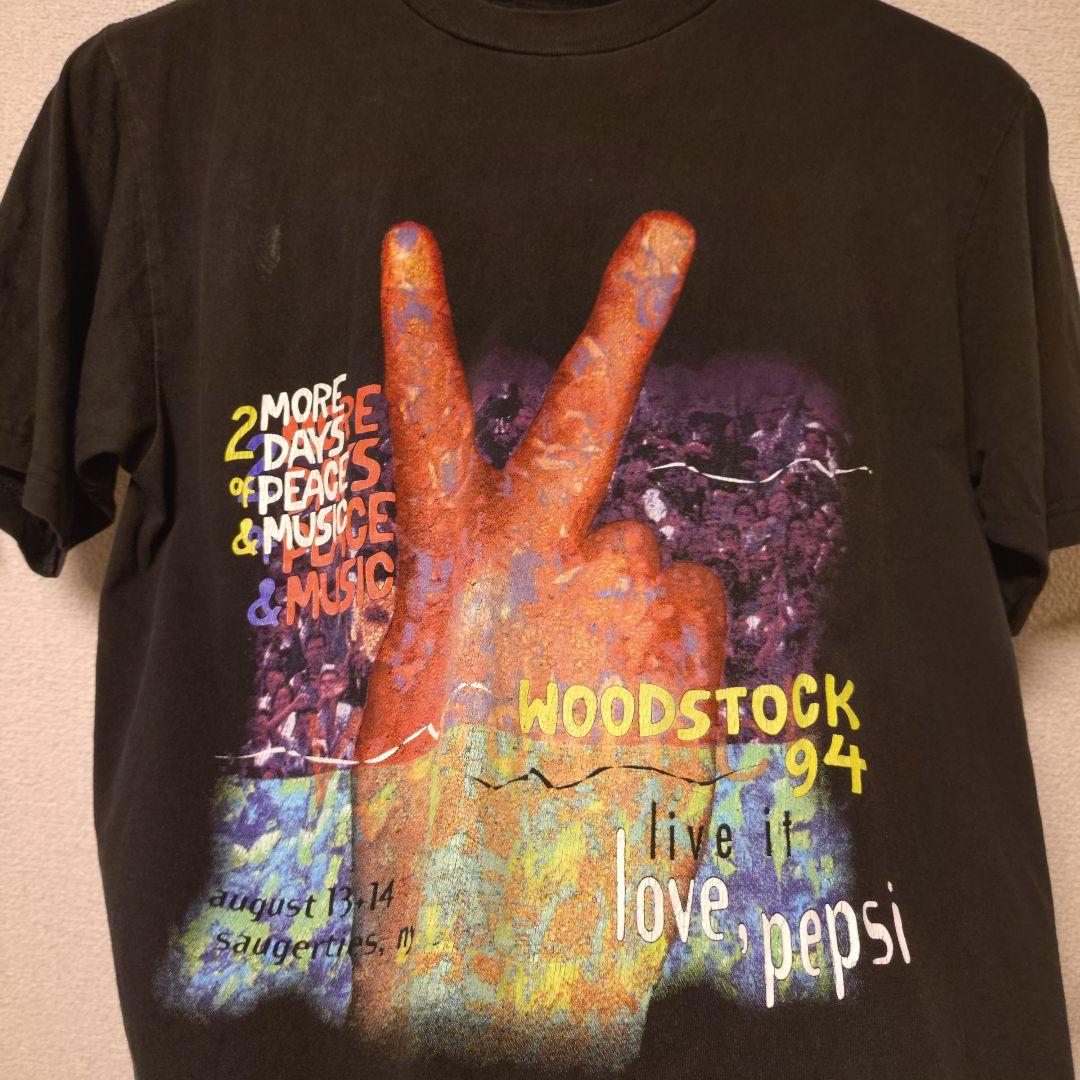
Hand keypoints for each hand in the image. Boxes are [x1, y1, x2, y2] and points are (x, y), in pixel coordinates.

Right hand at [350, 213, 727, 1067]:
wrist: (513, 938)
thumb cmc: (447, 825)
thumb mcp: (414, 698)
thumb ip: (460, 604)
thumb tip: (515, 566)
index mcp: (450, 578)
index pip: (426, 425)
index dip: (414, 328)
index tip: (410, 246)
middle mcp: (544, 563)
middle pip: (588, 411)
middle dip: (626, 307)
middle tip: (665, 231)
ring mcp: (630, 598)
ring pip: (650, 554)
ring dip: (633, 598)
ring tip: (597, 694)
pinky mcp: (698, 646)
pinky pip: (697, 608)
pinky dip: (678, 641)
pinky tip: (641, 706)